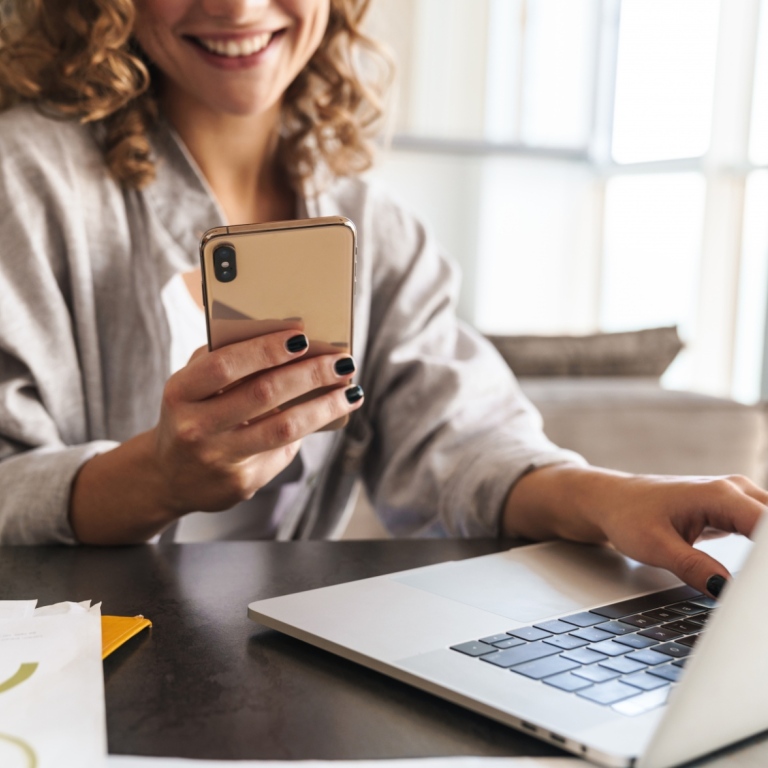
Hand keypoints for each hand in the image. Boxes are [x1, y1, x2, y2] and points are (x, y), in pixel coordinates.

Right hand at [152, 329, 362, 514]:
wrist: (169, 476)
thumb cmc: (192, 413)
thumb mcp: (192, 384)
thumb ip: (224, 359)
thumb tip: (286, 338)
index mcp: (180, 393)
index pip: (225, 366)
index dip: (265, 349)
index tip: (302, 336)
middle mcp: (196, 428)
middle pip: (263, 395)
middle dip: (310, 374)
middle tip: (343, 362)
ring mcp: (219, 459)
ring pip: (283, 428)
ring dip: (325, 407)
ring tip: (351, 392)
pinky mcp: (241, 483)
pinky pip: (283, 450)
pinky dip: (307, 429)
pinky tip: (325, 415)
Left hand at [504, 465, 767, 596]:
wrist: (610, 500)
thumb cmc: (626, 515)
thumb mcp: (654, 546)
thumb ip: (694, 568)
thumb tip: (726, 591)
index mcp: (721, 495)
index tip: (761, 587)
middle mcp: (736, 490)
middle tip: (758, 594)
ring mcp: (738, 498)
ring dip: (766, 556)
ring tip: (756, 588)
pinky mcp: (735, 510)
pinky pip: (764, 529)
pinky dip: (765, 552)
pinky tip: (759, 576)